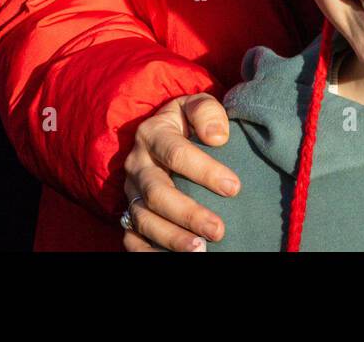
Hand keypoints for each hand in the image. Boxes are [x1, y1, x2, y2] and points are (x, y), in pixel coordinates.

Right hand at [122, 93, 239, 251]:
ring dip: (171, 238)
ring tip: (200, 250)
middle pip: (156, 193)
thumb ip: (206, 112)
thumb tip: (218, 137)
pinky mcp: (128, 213)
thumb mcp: (196, 104)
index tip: (234, 187)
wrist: (161, 134)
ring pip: (144, 219)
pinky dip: (148, 252)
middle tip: (219, 230)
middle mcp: (136, 164)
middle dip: (188, 214)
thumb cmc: (187, 122)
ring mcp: (130, 191)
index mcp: (152, 133)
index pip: (176, 153)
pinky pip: (131, 238)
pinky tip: (174, 259)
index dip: (205, 171)